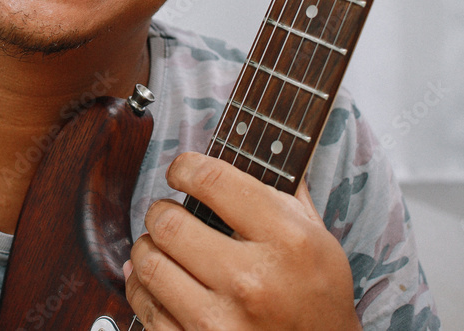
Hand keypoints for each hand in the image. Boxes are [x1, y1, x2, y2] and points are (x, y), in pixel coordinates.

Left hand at [124, 152, 360, 329]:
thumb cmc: (319, 297)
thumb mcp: (320, 238)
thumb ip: (285, 192)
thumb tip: (252, 149)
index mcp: (285, 240)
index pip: (212, 181)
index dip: (185, 166)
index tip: (180, 170)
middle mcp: (250, 280)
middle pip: (168, 222)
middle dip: (161, 211)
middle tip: (168, 213)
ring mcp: (221, 321)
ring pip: (149, 264)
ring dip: (149, 249)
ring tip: (162, 247)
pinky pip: (146, 308)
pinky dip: (143, 289)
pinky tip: (157, 282)